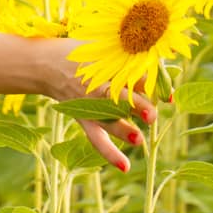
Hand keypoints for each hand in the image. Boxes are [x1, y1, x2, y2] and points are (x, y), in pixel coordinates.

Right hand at [31, 36, 158, 172]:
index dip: (151, 85)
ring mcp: (88, 105)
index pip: (130, 76)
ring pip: (106, 120)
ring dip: (122, 131)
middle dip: (134, 107)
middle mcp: (96, 87)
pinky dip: (109, 153)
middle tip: (151, 116)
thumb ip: (129, 55)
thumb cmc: (80, 52)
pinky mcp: (83, 118)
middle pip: (116, 99)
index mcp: (103, 67)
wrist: (44, 65)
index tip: (168, 95)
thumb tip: (162, 65)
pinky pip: (96, 138)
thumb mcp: (102, 45)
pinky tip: (125, 167)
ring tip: (138, 140)